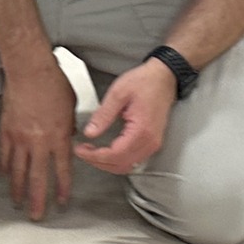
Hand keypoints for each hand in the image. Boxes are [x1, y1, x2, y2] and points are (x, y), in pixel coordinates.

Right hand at [0, 58, 77, 220]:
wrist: (29, 70)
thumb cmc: (53, 83)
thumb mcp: (71, 107)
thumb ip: (70, 127)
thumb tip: (68, 138)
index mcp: (59, 137)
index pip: (61, 171)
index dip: (61, 189)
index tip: (61, 202)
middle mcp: (39, 141)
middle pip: (36, 178)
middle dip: (37, 200)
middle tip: (36, 215)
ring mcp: (20, 138)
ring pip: (17, 171)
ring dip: (18, 189)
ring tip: (18, 202)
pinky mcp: (6, 130)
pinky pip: (4, 155)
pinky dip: (5, 168)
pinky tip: (6, 176)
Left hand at [74, 59, 176, 175]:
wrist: (164, 77)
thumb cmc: (145, 82)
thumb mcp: (118, 94)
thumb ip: (103, 115)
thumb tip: (90, 132)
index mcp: (141, 131)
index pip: (114, 155)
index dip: (94, 156)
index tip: (80, 150)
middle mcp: (150, 142)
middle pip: (120, 165)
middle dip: (98, 162)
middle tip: (82, 151)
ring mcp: (153, 144)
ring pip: (127, 166)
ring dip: (107, 163)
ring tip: (91, 152)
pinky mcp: (152, 142)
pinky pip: (133, 160)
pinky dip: (117, 160)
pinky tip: (106, 151)